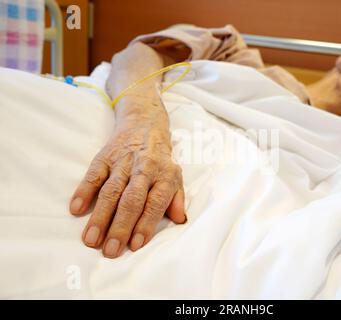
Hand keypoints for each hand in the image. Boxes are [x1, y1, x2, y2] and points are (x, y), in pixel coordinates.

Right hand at [69, 116, 185, 257]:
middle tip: (111, 250)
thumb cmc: (161, 159)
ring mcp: (123, 162)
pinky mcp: (105, 157)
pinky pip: (93, 175)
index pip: (155, 203)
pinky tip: (76, 209)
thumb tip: (180, 220)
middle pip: (131, 200)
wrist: (145, 124)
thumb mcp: (175, 176)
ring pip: (110, 191)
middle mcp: (144, 169)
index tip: (135, 245)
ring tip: (91, 239)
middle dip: (120, 227)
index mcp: (164, 175)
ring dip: (100, 216)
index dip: (145, 224)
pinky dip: (83, 191)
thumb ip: (177, 199)